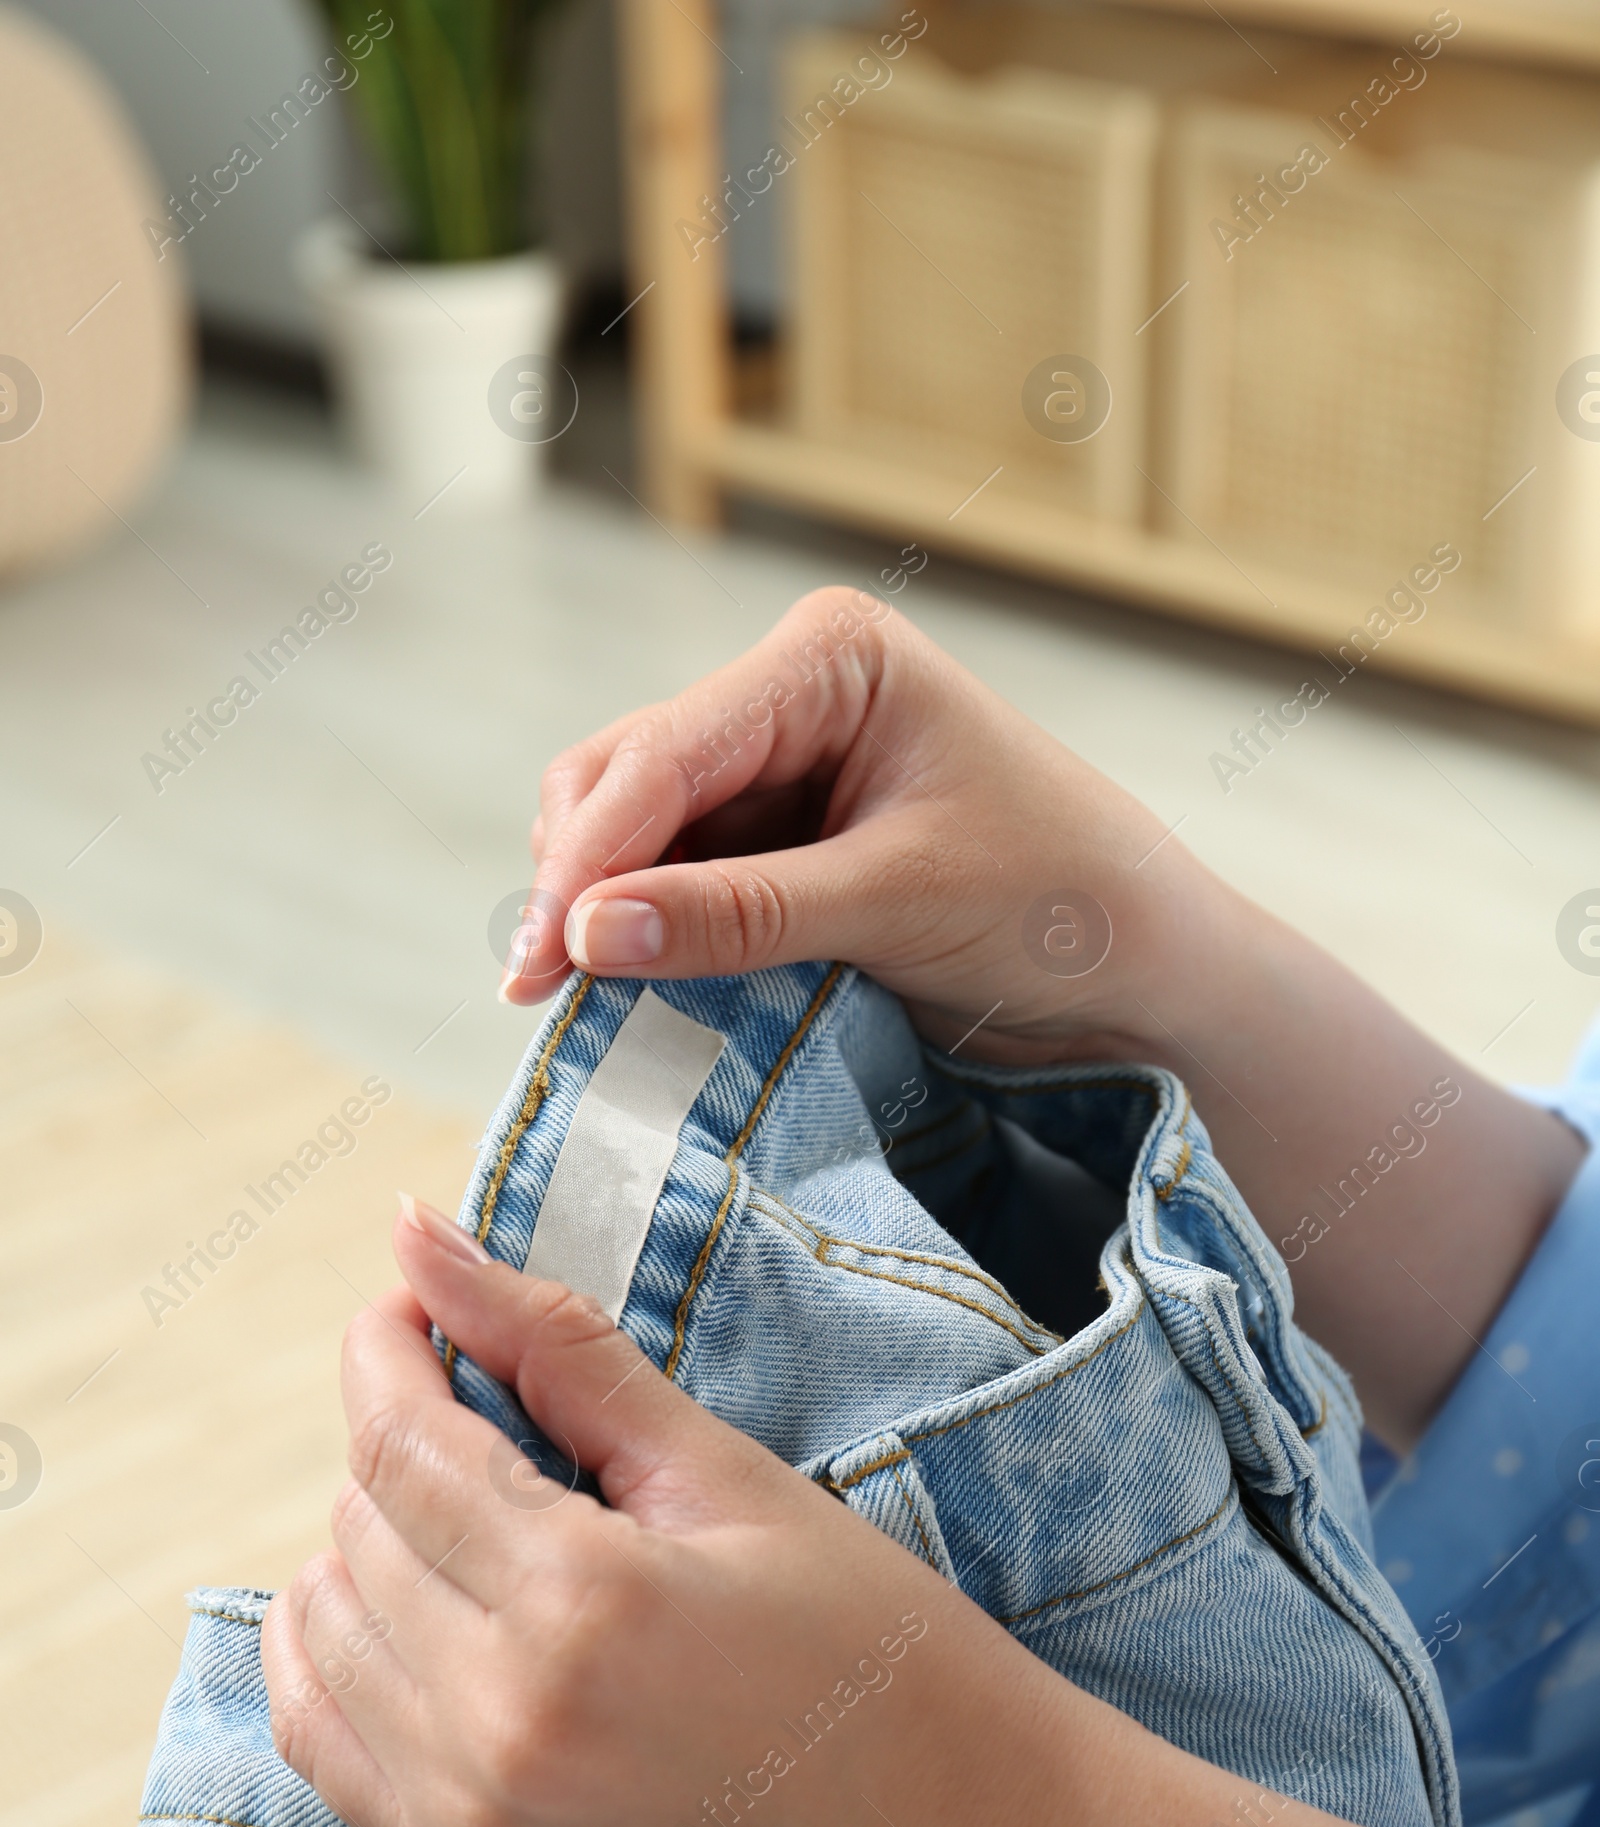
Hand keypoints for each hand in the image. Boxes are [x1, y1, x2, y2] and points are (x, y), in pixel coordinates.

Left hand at [259, 1195, 1021, 1826]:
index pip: (400, 1442)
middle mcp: (504, 1722)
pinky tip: (416, 1612)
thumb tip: (416, 1232)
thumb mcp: (726, 1474)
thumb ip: (559, 1351)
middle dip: (405, 1441)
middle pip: (357, 1524)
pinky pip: (318, 1740)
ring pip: (320, 1625)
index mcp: (584, 1604)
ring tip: (482, 1525)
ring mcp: (475, 1817)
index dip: (388, 1350)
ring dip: (373, 1548)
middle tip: (500, 1419)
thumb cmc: (868, 1643)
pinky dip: (337, 1656)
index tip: (413, 1307)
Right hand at [503, 583, 1227, 1066]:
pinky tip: (630, 988)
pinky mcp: (777, 841)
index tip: (541, 955)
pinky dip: (643, 932)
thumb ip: (739, 915)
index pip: (667, 750)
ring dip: (601, 909)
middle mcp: (790, 695)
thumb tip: (583, 934)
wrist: (1145, 972)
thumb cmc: (1061, 905)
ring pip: (630, 830)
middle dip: (580, 879)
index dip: (591, 856)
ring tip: (584, 1000)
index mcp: (831, 659)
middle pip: (622, 778)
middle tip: (543, 992)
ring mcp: (778, 767)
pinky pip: (672, 879)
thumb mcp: (896, 906)